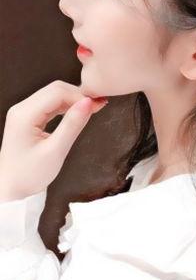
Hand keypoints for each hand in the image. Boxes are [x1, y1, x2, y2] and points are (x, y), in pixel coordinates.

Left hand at [0, 80, 107, 201]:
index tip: (99, 105)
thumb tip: (89, 103)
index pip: (57, 93)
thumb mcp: (56, 150)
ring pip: (54, 94)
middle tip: (98, 106)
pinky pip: (51, 104)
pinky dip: (67, 106)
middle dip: (78, 95)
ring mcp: (24, 112)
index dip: (80, 96)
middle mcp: (21, 109)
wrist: (12, 190)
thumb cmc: (29, 175)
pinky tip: (78, 113)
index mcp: (24, 115)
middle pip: (55, 89)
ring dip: (74, 100)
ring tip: (92, 110)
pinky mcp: (29, 117)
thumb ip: (73, 124)